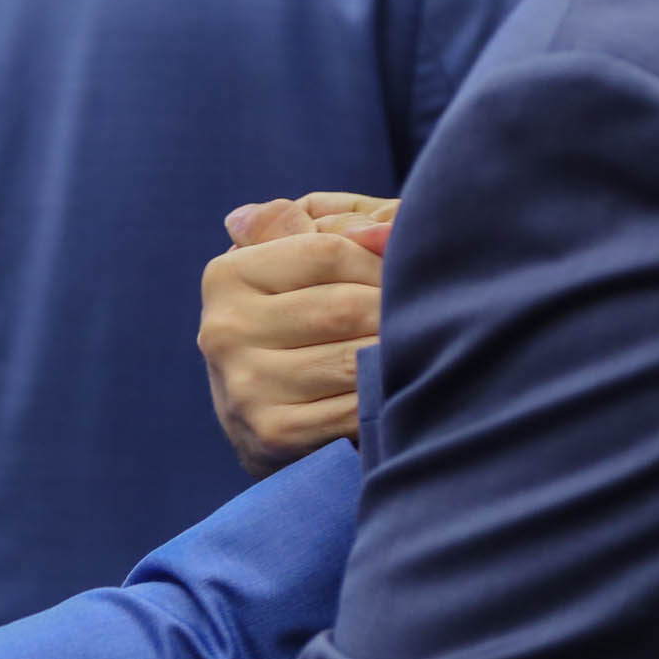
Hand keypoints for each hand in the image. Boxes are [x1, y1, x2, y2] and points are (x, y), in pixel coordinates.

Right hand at [199, 194, 394, 475]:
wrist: (270, 425)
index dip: (381, 263)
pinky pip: (353, 410)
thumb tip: (387, 230)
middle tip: (433, 321)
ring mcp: (245, 385)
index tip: (405, 278)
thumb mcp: (303, 261)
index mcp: (227, 274)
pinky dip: (384, 401)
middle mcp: (225, 329)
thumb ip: (342, 224)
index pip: (327, 251)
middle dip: (396, 313)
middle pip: (343, 307)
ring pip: (353, 361)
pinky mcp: (271, 434)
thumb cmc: (302, 321)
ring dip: (397, 357)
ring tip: (422, 353)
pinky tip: (397, 394)